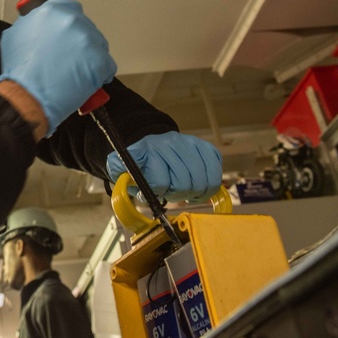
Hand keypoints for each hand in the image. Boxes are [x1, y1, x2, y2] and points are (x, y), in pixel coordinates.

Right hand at [0, 0, 115, 136]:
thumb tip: (41, 25)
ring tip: (76, 73)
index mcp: (51, 11)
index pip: (71, 9)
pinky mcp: (99, 61)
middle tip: (70, 59)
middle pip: (87, 28)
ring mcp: (86, 40)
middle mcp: (70, 21)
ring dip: (90, 58)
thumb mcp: (15, 35)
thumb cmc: (19, 72)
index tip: (68, 36)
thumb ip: (32, 24)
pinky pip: (108, 66)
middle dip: (80, 44)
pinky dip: (100, 75)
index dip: (69, 26)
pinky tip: (87, 82)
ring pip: (99, 46)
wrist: (25, 97)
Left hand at [106, 132, 221, 201]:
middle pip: (183, 183)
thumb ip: (122, 183)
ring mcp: (189, 142)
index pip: (160, 182)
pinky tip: (198, 186)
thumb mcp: (122, 171)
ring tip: (186, 193)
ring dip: (195, 193)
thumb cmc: (139, 164)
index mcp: (147, 150)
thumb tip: (141, 194)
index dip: (159, 193)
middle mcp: (169, 143)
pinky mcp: (204, 146)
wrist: (150, 143)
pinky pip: (216, 170)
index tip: (156, 192)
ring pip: (202, 180)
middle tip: (172, 194)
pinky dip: (210, 185)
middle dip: (178, 195)